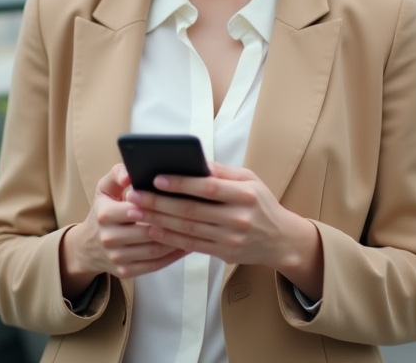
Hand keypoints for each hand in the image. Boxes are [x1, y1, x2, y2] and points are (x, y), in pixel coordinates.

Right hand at [59, 164, 189, 296]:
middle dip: (172, 223)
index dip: (159, 203)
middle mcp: (109, 238)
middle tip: (196, 215)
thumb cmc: (103, 210)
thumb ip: (117, 173)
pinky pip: (154, 265)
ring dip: (177, 241)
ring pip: (154, 250)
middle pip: (149, 231)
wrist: (87, 246)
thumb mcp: (105, 188)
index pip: (137, 208)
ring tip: (195, 229)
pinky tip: (185, 245)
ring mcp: (116, 257)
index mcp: (105, 214)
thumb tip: (131, 172)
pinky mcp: (125, 272)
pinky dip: (172, 257)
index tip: (180, 197)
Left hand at [125, 161, 323, 298]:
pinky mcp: (223, 253)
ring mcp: (230, 239)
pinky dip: (169, 237)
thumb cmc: (262, 204)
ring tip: (136, 210)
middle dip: (158, 202)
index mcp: (245, 194)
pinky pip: (191, 245)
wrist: (281, 240)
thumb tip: (194, 162)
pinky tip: (152, 228)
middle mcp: (237, 218)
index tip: (156, 178)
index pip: (208, 188)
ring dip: (157, 220)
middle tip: (134, 195)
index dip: (181, 183)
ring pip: (187, 229)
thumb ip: (222, 172)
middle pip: (191, 210)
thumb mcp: (250, 180)